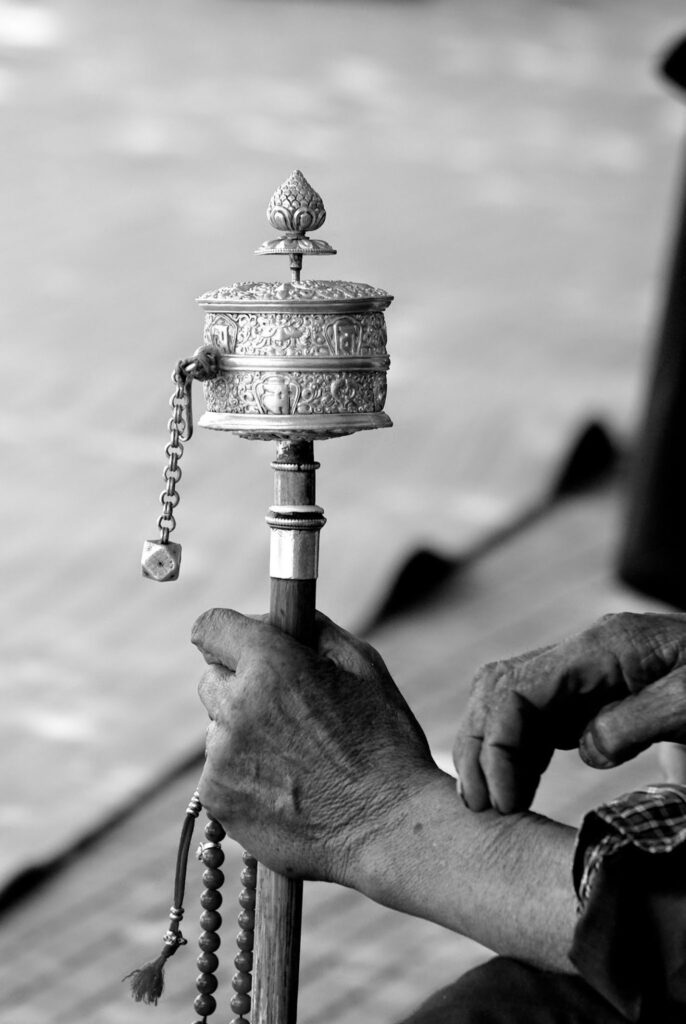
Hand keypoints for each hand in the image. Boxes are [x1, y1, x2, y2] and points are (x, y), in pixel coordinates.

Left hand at [193, 608, 436, 883]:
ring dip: (243, 734)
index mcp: (271, 665)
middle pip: (212, 679)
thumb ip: (313, 630)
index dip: (227, 634)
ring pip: (218, 729)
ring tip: (296, 758)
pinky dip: (244, 776)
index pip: (211, 627)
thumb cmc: (384, 741)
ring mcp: (222, 756)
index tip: (239, 646)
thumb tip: (279, 620)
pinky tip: (287, 787)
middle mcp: (237, 706)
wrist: (389, 827)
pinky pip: (219, 772)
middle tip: (285, 709)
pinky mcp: (218, 798)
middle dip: (241, 686)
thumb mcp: (364, 666)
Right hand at [453, 612, 685, 813]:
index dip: (496, 744)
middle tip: (482, 806)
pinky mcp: (595, 692)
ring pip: (510, 700)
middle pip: (499, 688)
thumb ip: (633, 723)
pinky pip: (539, 715)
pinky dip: (518, 749)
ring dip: (492, 747)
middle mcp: (584, 654)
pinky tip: (521, 783)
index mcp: (600, 648)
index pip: (516, 688)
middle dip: (479, 744)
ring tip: (494, 802)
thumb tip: (582, 750)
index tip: (504, 800)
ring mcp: (587, 671)